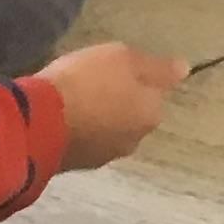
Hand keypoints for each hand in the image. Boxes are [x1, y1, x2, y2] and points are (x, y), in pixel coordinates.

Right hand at [40, 40, 188, 171]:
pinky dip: (76, 130)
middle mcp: (134, 141)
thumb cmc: (85, 82)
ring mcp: (103, 156)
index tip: (111, 69)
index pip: (153, 93)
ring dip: (96, 118)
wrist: (37, 123)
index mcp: (151, 114)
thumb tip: (185, 69)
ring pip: (107, 130)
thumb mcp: (122, 58)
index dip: (133, 77)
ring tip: (71, 100)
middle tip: (90, 82)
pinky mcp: (75, 166)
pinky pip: (83, 141)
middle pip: (131, 114)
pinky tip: (59, 117)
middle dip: (116, 101)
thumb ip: (156, 66)